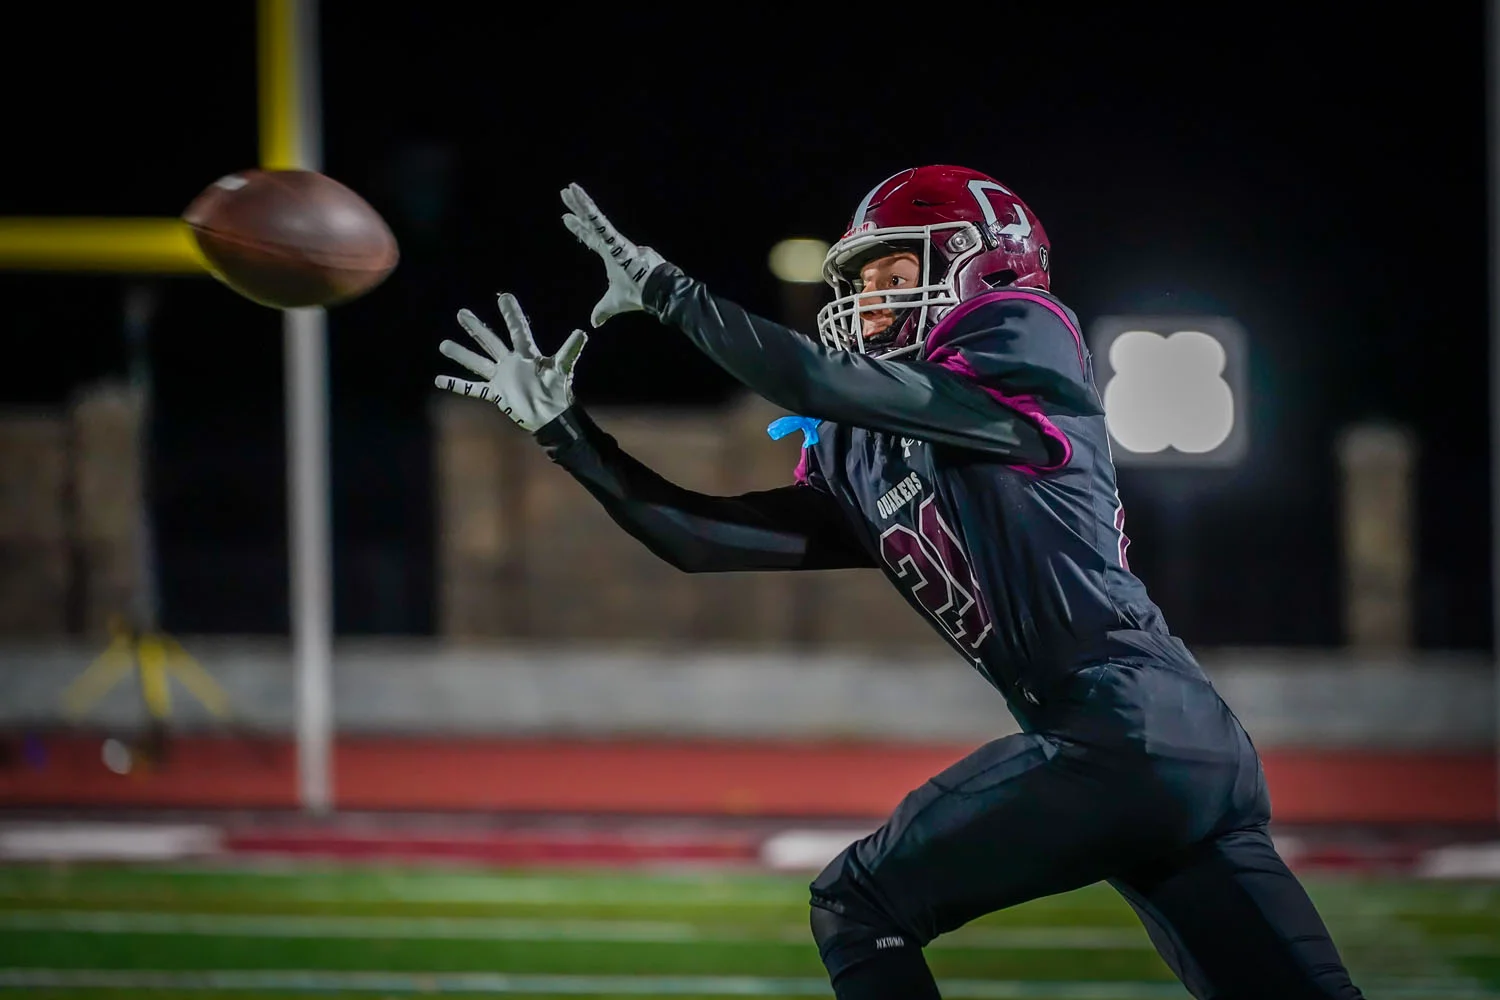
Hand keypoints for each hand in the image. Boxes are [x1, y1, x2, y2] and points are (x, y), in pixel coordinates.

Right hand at [435, 292, 586, 431]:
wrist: (551, 417)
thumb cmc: (558, 392)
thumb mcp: (562, 369)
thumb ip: (569, 351)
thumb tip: (582, 332)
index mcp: (527, 355)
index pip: (517, 330)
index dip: (511, 314)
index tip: (504, 296)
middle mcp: (511, 362)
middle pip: (490, 341)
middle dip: (476, 327)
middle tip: (461, 312)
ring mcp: (501, 377)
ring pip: (477, 362)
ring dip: (461, 354)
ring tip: (444, 344)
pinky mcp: (496, 393)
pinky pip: (473, 388)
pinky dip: (457, 384)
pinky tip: (440, 380)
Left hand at [560, 182, 666, 327]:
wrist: (653, 292)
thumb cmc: (637, 294)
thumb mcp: (612, 303)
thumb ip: (602, 310)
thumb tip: (595, 322)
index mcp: (610, 255)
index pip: (591, 238)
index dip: (579, 229)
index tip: (566, 218)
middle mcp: (611, 244)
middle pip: (590, 223)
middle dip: (578, 209)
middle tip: (565, 193)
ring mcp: (614, 240)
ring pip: (594, 217)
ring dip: (581, 203)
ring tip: (568, 189)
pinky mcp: (615, 240)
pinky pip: (599, 221)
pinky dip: (589, 209)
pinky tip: (579, 197)